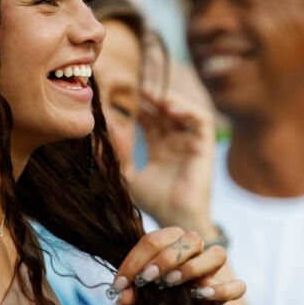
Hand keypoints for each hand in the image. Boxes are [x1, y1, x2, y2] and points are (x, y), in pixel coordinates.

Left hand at [107, 227, 244, 304]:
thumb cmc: (153, 292)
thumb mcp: (137, 291)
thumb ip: (130, 291)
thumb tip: (122, 296)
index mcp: (172, 239)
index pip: (154, 240)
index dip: (134, 262)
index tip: (120, 284)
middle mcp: (196, 248)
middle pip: (189, 239)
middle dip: (165, 258)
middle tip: (146, 278)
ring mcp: (214, 268)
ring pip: (216, 254)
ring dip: (192, 267)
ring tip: (170, 283)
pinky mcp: (227, 290)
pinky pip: (237, 286)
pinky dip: (222, 290)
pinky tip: (200, 296)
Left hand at [127, 91, 216, 233]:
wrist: (176, 220)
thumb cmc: (155, 203)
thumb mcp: (128, 177)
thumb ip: (118, 159)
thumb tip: (98, 141)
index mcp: (160, 147)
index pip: (150, 118)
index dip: (139, 104)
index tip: (123, 93)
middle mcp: (176, 141)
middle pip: (165, 110)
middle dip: (152, 96)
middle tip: (137, 84)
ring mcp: (191, 142)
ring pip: (183, 110)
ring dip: (169, 99)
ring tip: (152, 93)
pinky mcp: (205, 146)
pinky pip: (201, 120)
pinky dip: (187, 109)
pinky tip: (169, 107)